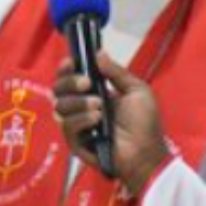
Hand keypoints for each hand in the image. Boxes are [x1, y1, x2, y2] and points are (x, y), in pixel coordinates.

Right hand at [53, 52, 170, 194]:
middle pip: (58, 88)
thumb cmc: (145, 123)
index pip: (69, 77)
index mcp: (94, 92)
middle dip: (69, 82)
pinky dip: (81, 120)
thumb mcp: (136, 90)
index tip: (72, 62)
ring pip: (60, 106)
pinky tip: (97, 121)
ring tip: (100, 107)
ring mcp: (77, 125)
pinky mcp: (75, 143)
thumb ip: (116, 72)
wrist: (147, 152)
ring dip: (79, 102)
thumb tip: (99, 53)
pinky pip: (67, 126)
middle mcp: (81, 107)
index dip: (66, 68)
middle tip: (88, 84)